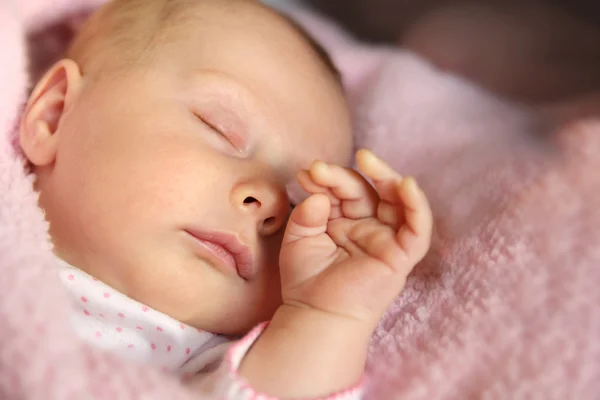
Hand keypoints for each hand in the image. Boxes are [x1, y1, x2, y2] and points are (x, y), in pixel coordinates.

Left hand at [280, 149, 432, 328]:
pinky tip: (405, 184)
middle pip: (368, 191)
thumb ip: (307, 214)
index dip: (327, 179)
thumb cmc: (306, 281)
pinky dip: (416, 205)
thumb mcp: (298, 239)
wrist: (315, 316)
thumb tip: (319, 195)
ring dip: (386, 176)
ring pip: (397, 201)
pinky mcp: (402, 256)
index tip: (305, 174)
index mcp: (345, 221)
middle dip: (346, 175)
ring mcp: (387, 239)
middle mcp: (369, 226)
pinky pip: (418, 229)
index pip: (344, 191)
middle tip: (321, 167)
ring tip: (366, 158)